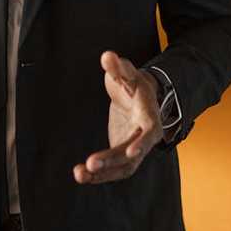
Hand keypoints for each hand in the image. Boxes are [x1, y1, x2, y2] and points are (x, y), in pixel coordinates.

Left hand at [73, 51, 163, 184]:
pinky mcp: (122, 153)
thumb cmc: (132, 81)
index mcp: (149, 113)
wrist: (136, 95)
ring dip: (103, 174)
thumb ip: (117, 66)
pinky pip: (113, 169)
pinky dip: (98, 174)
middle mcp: (144, 134)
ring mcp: (134, 146)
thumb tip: (107, 56)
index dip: (143, 142)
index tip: (132, 153)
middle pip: (133, 154)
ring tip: (80, 173)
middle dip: (113, 160)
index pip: (150, 130)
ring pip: (123, 167)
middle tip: (90, 163)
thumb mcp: (126, 71)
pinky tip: (80, 174)